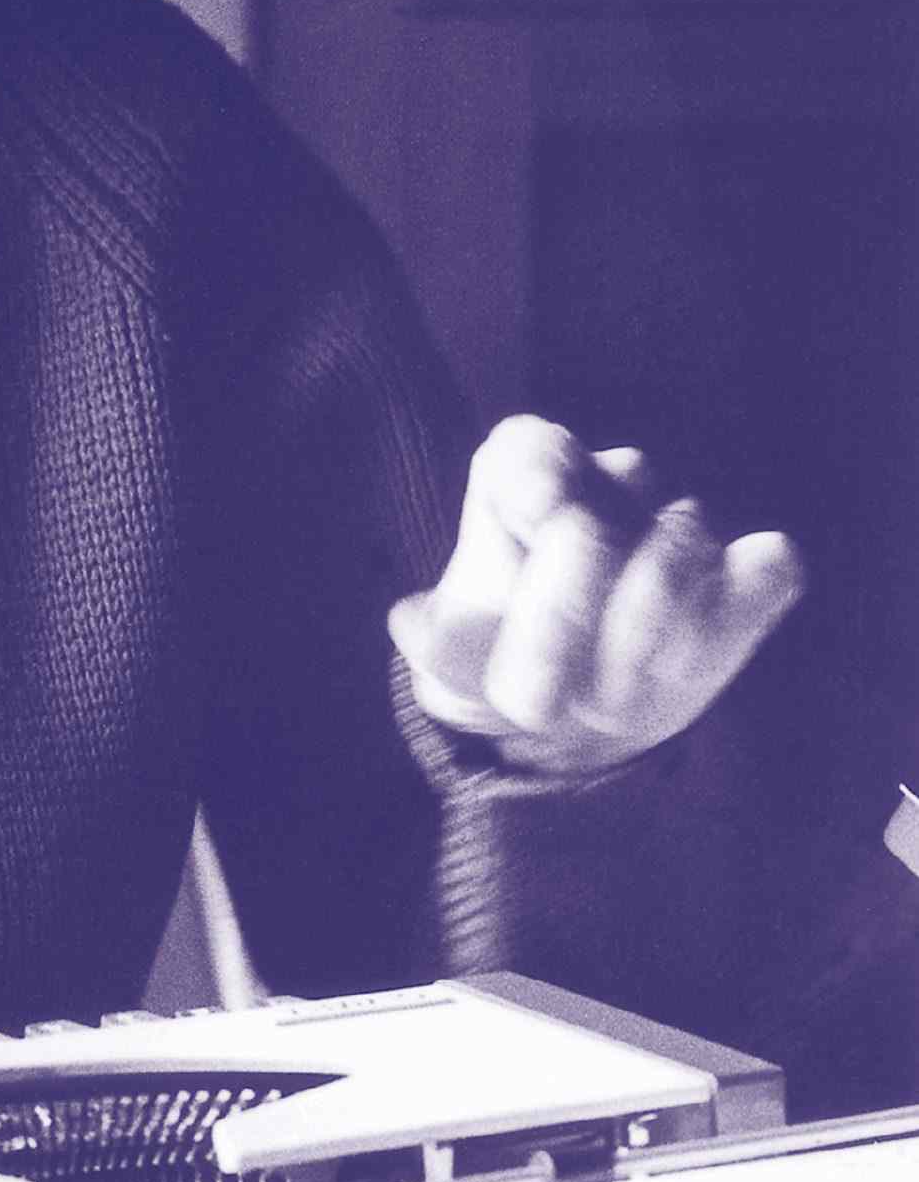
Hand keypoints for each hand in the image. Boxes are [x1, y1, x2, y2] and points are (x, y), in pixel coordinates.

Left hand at [387, 415, 803, 775]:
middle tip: (537, 705)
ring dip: (638, 639)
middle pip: (600, 517)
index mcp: (523, 479)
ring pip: (680, 545)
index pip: (530, 451)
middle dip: (566, 618)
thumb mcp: (449, 667)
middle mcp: (605, 485)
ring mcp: (678, 527)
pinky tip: (688, 664)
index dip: (538, 474)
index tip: (541, 513)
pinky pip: (768, 568)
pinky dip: (741, 605)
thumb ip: (436, 644)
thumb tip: (413, 621)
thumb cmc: (497, 669)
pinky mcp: (743, 580)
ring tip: (601, 708)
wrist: (567, 730)